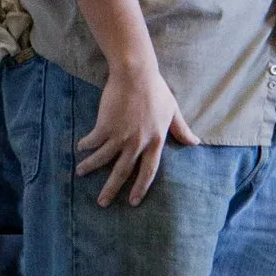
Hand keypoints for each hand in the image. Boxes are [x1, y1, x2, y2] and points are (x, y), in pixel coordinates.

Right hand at [75, 55, 197, 206]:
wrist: (136, 73)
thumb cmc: (156, 89)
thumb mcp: (172, 110)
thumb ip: (182, 129)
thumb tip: (196, 143)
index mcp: (155, 141)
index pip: (149, 171)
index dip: (141, 188)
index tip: (133, 201)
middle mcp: (137, 143)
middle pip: (122, 172)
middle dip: (111, 189)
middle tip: (102, 203)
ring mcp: (120, 135)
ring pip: (103, 159)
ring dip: (90, 167)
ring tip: (79, 173)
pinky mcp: (105, 125)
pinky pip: (93, 141)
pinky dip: (86, 145)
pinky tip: (80, 147)